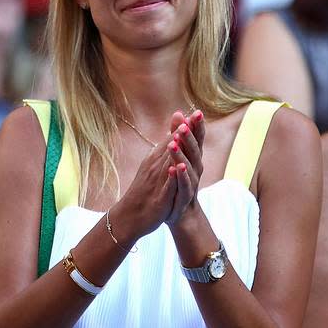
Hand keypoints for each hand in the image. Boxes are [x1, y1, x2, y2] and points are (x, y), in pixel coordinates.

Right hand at [110, 123, 184, 241]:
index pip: (172, 139)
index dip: (184, 126)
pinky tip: (175, 168)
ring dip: (176, 149)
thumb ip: (165, 150)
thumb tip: (174, 133)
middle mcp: (155, 167)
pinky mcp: (158, 197)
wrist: (130, 216)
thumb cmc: (144, 190)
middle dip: (183, 131)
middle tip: (195, 115)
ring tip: (184, 134)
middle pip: (171, 146)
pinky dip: (170, 176)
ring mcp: (156, 181)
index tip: (197, 112)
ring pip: (167, 162)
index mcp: (156, 159)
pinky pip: (165, 185)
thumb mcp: (154, 167)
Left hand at [165, 110, 205, 227]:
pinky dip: (180, 176)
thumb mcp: (178, 157)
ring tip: (173, 143)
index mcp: (193, 159)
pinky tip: (175, 168)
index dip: (198, 127)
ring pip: (188, 167)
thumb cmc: (179, 183)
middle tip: (183, 126)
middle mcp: (195, 170)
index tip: (197, 112)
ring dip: (181, 155)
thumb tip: (178, 113)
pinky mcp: (184, 197)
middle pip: (195, 151)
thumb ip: (179, 136)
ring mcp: (191, 183)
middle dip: (190, 138)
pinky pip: (183, 186)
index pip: (197, 140)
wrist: (181, 214)